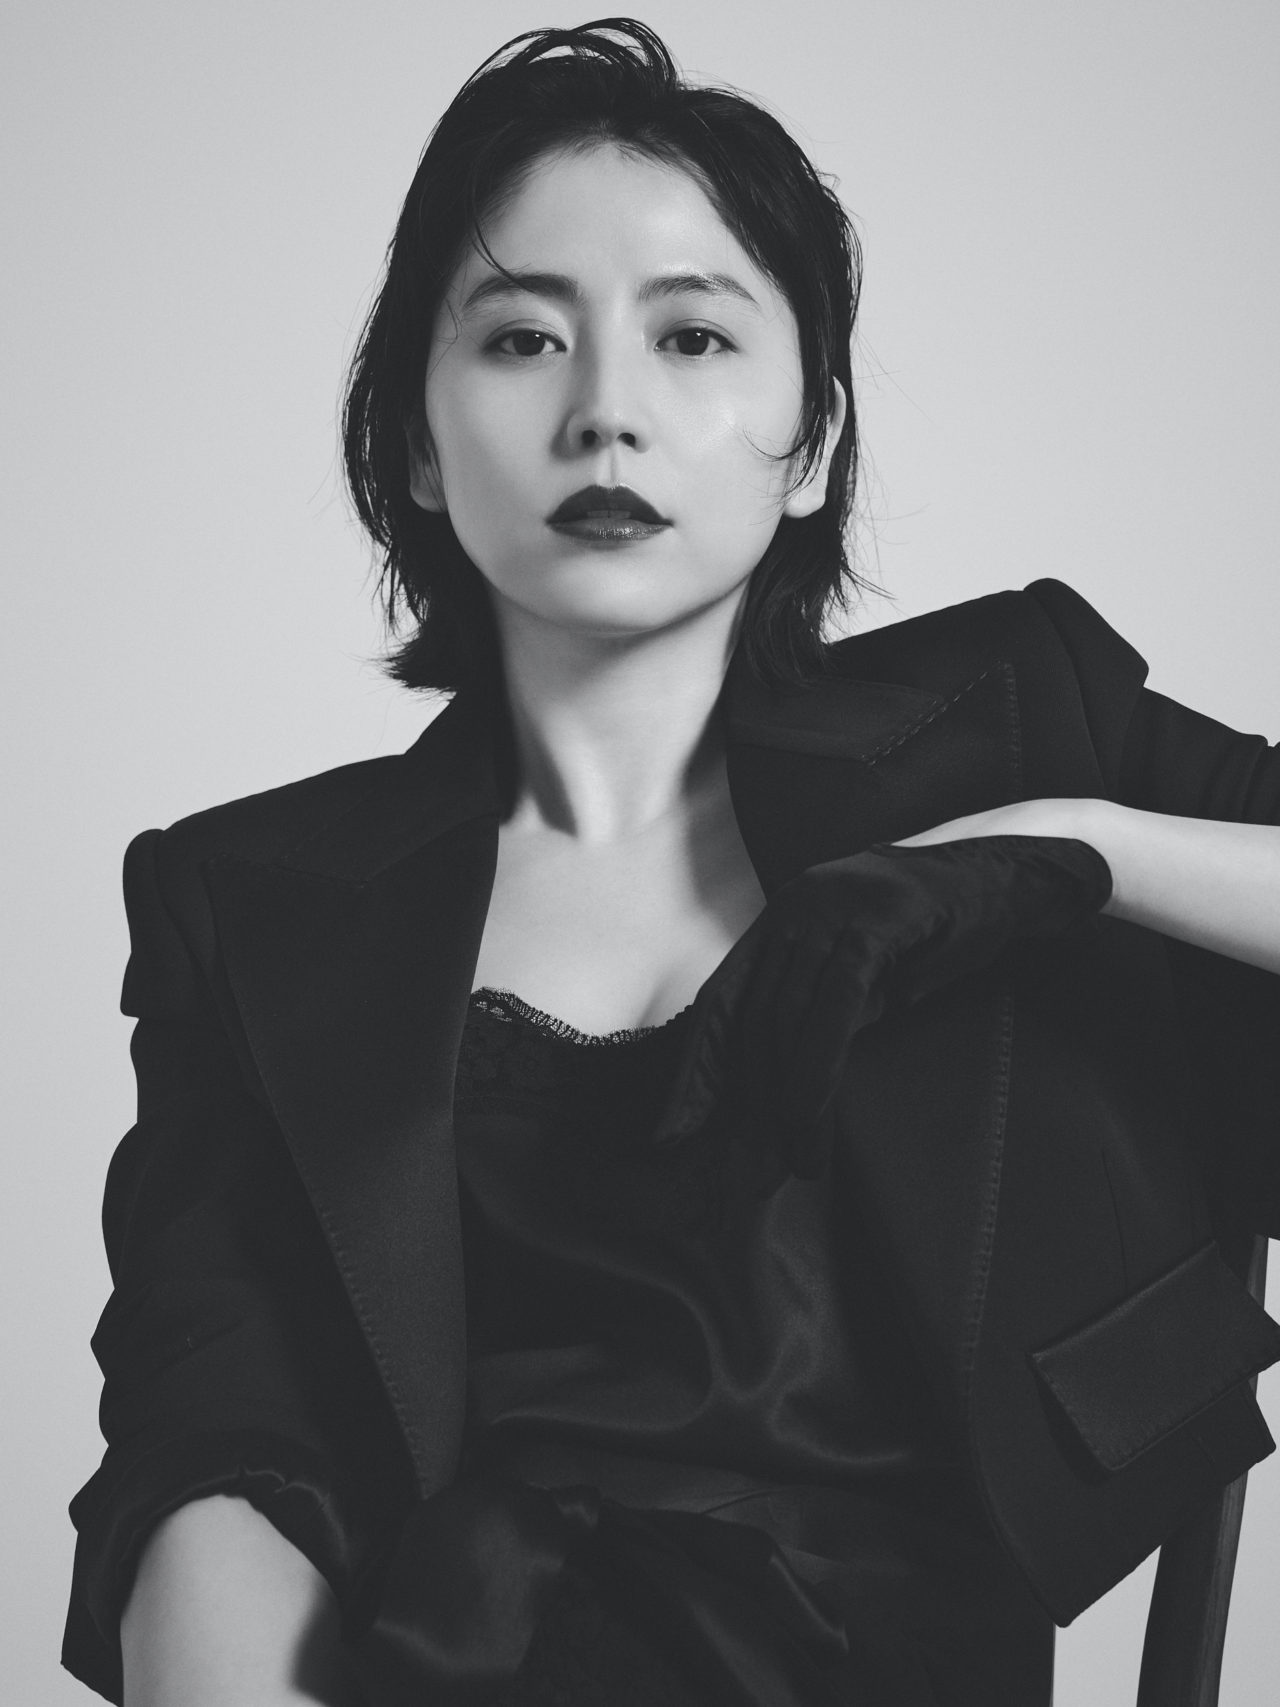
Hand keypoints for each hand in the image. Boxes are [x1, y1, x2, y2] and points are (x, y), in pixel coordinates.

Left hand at [653, 835, 1111, 1188]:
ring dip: (787, 1099)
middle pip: (752, 1017)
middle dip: (745, 1097)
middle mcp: (794, 909)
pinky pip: (833, 1009)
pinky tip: (813, 1112)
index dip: (698, 1065)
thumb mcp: (862, 968)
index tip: (674, 1124)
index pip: (723, 999)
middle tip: (751, 1158)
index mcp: (783, 919)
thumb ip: (818, 1007)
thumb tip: (775, 1084)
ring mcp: (830, 911)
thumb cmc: (934, 931)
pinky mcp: (872, 924)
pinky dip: (817, 1068)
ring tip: (797, 1157)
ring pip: (788, 1020)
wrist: (1003, 876)